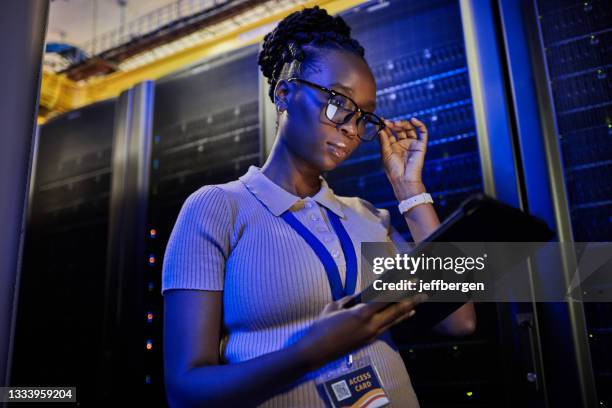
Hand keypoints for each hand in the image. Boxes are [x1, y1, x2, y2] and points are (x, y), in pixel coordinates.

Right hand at [295, 293, 427, 370]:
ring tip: (418, 302)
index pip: (385, 298)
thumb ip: (349, 300)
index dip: (400, 288)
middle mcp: (371, 325)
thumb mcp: (333, 307)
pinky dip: (398, 319)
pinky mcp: (368, 341)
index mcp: (361, 314)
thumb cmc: (321, 327)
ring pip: (394, 320)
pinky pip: (387, 327)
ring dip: (407, 310)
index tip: (411, 280)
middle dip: (410, 300)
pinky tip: (404, 315)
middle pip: (396, 311)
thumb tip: (359, 296)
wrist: (316, 352)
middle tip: (423, 291)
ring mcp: (371, 335)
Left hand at [378, 117, 428, 186]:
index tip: (380, 119)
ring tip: (395, 124)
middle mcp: (403, 144)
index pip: (390, 132)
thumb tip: (380, 129)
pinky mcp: (421, 145)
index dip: (385, 126)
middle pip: (399, 129)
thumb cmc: (393, 169)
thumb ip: (383, 140)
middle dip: (393, 124)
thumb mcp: (385, 153)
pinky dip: (419, 124)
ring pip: (409, 128)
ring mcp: (412, 143)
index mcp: (393, 146)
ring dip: (402, 123)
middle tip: (387, 122)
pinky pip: (422, 132)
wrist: (404, 179)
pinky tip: (413, 120)